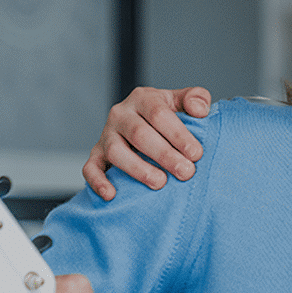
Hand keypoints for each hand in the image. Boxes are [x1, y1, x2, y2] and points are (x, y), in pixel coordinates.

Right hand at [83, 86, 212, 199]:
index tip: (196, 154)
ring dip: (138, 169)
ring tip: (160, 182)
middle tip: (186, 172)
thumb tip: (200, 110)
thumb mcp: (183, 102)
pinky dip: (98, 181)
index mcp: (143, 99)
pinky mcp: (97, 154)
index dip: (178, 134)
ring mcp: (107, 135)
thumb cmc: (170, 118)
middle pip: (139, 134)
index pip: (158, 113)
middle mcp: (121, 114)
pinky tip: (111, 194)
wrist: (148, 127)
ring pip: (116, 151)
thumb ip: (196, 98)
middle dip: (164, 155)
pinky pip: (91, 167)